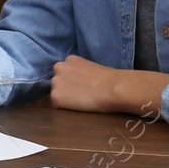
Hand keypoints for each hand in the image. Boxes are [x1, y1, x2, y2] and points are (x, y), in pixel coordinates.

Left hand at [50, 55, 168, 117]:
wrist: (113, 88)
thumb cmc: (110, 79)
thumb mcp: (92, 68)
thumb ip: (81, 72)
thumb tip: (80, 80)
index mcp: (69, 59)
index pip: (64, 73)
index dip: (72, 82)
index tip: (82, 86)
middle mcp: (58, 68)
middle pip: (58, 82)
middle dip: (66, 88)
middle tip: (81, 94)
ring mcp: (55, 82)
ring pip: (56, 93)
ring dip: (65, 97)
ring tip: (81, 100)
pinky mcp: (56, 97)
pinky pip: (56, 105)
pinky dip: (65, 108)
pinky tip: (78, 106)